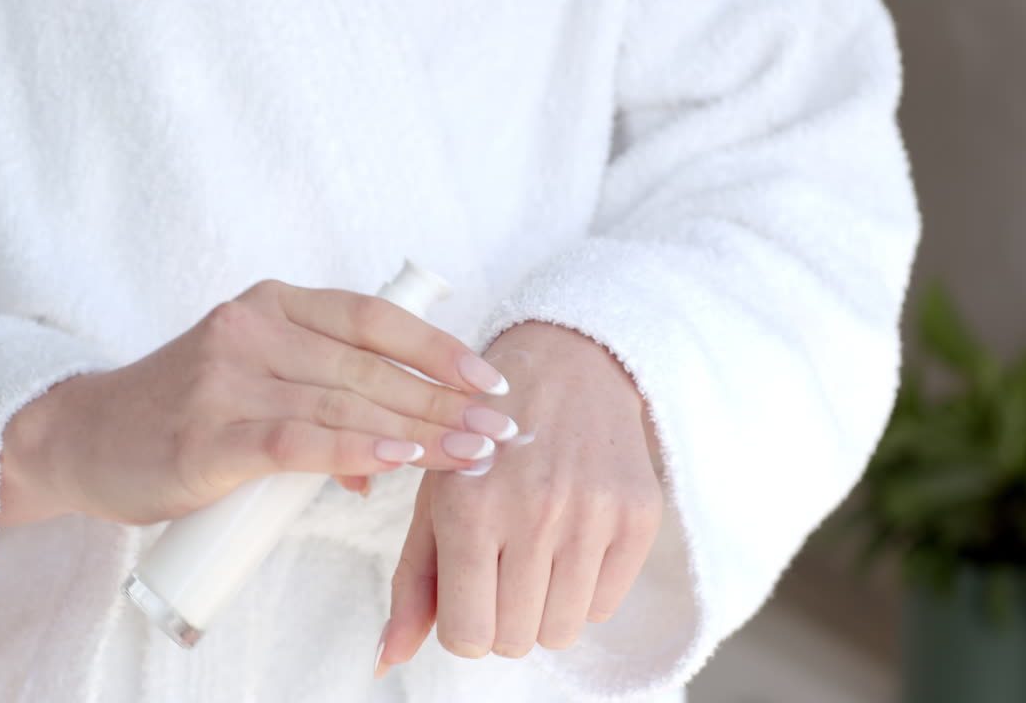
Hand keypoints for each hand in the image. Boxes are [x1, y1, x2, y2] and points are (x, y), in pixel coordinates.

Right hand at [0, 279, 519, 526]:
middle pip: (371, 366)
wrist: (84, 440)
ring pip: (347, 401)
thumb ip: (322, 408)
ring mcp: (229, 378)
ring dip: (420, 431)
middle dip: (445, 401)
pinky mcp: (210, 434)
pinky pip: (300, 439)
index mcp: (273, 306)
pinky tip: (402, 460)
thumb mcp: (254, 387)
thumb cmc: (181, 415)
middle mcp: (254, 330)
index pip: (374, 319)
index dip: (438, 348)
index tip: (490, 380)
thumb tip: (392, 457)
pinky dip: (357, 450)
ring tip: (473, 454)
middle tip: (500, 431)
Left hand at [376, 322, 663, 674]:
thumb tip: (388, 660)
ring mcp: (592, 514)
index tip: (470, 590)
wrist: (566, 364)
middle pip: (516, 640)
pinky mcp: (638, 515)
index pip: (467, 637)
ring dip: (544, 607)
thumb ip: (412, 584)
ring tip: (536, 554)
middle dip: (503, 617)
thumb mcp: (434, 496)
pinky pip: (605, 605)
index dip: (464, 624)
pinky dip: (584, 590)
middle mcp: (534, 513)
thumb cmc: (484, 437)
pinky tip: (571, 541)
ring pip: (562, 632)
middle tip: (503, 567)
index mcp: (470, 508)